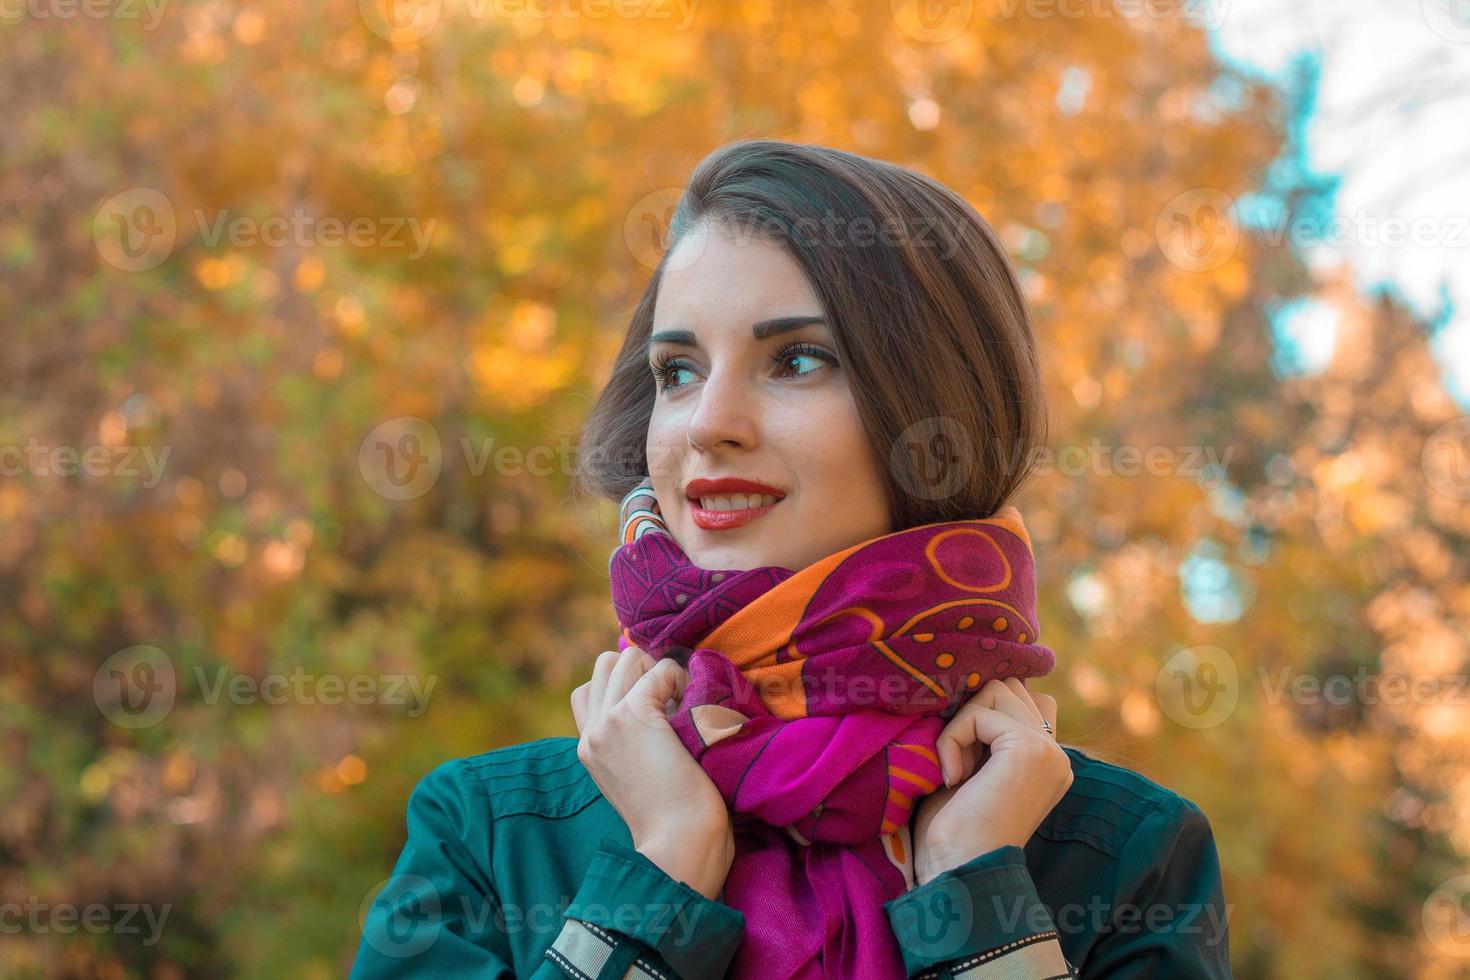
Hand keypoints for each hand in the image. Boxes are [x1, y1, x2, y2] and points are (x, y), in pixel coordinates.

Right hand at [572, 646, 734, 899]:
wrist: (680, 844)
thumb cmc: (676, 821)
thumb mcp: (641, 778)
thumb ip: (636, 744)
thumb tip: (665, 701)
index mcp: (589, 749)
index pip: (590, 691)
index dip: (626, 686)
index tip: (659, 705)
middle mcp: (591, 732)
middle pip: (605, 666)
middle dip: (642, 669)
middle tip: (673, 698)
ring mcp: (608, 722)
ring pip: (625, 658)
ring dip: (659, 670)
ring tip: (683, 701)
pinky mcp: (633, 715)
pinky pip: (659, 670)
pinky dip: (680, 679)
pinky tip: (693, 709)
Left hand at [911, 678, 1070, 886]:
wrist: (959, 872)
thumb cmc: (953, 830)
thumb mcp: (973, 769)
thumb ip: (986, 732)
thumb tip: (975, 686)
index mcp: (1048, 762)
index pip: (1024, 701)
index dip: (984, 714)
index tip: (963, 760)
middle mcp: (1056, 755)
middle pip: (1010, 688)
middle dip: (973, 714)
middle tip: (959, 764)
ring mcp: (1048, 750)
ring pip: (997, 689)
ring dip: (963, 722)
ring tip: (957, 769)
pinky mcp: (1030, 749)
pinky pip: (978, 712)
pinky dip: (952, 738)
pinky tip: (953, 777)